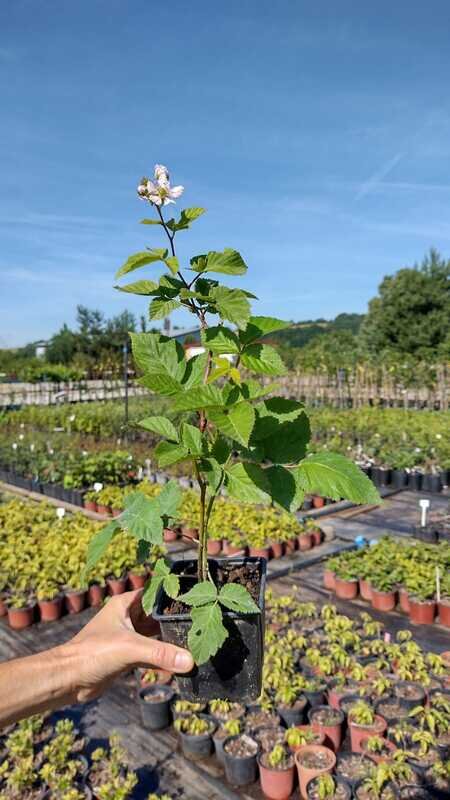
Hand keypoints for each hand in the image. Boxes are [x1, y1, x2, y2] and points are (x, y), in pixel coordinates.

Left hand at [68, 590, 193, 701]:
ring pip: (157, 635)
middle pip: (159, 614)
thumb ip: (160, 653)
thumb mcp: (129, 648)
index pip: (155, 591)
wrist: (69, 679)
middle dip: (177, 619)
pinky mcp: (128, 655)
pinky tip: (181, 664)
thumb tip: (190, 660)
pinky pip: (152, 653)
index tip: (197, 597)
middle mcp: (128, 617)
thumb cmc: (91, 653)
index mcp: (126, 603)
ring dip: (172, 640)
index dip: (174, 592)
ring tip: (196, 641)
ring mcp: (129, 636)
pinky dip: (165, 658)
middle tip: (202, 622)